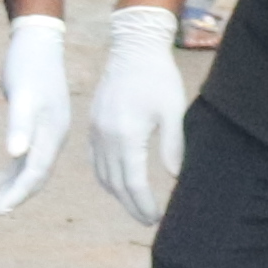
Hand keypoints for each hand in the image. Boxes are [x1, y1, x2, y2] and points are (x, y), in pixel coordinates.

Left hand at [0, 13, 72, 217]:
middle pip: (32, 177)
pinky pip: (22, 159)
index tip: (0, 210)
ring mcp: (44, 133)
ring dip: (5, 189)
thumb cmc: (27, 65)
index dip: (19, 192)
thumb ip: (20, 125)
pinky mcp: (34, 127)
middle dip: (9, 198)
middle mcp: (52, 137)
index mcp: (53, 132)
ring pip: (25, 170)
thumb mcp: (23, 94)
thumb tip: (15, 154)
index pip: (36, 171)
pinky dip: (7, 173)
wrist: (36, 41)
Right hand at [86, 4, 189, 224]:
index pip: (133, 181)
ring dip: (118, 194)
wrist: (133, 47)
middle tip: (147, 220)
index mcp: (126, 135)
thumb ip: (173, 146)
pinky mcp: (93, 124)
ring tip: (135, 205)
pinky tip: (117, 182)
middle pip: (115, 183)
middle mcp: (106, 137)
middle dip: (131, 205)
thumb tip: (174, 176)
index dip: (144, 203)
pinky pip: (95, 160)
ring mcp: (96, 131)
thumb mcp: (173, 111)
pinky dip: (105, 176)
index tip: (155, 218)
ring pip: (102, 174)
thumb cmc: (158, 77)